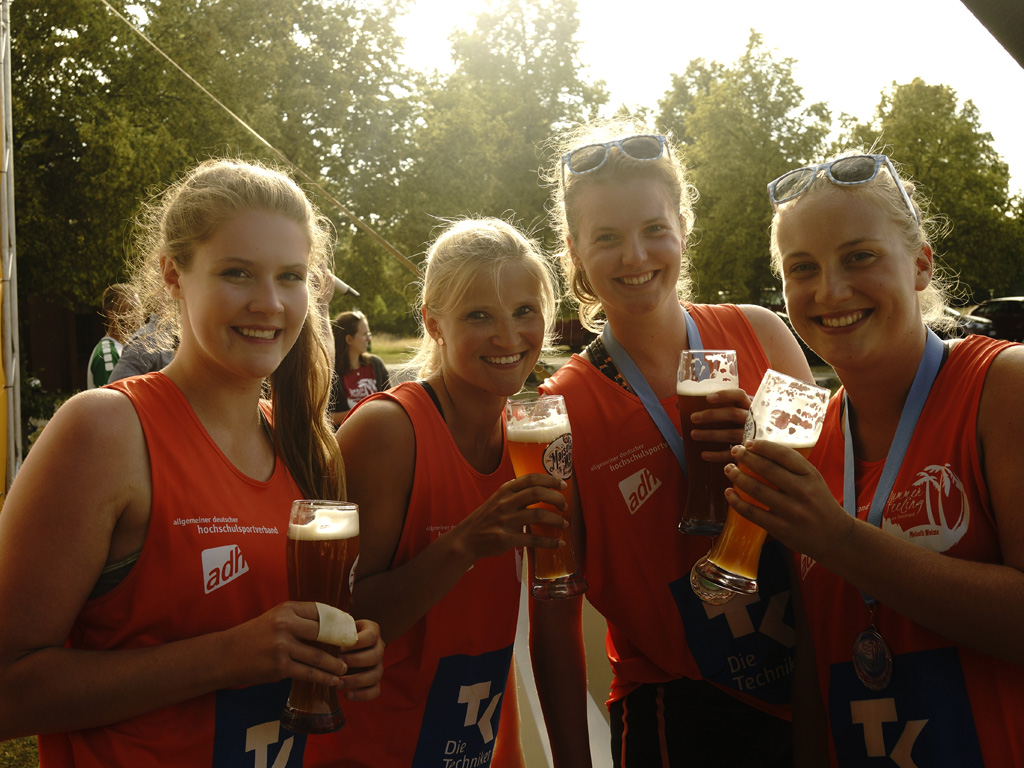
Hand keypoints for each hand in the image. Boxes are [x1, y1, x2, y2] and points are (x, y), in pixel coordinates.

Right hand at [223, 602, 347, 689]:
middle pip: (325, 632)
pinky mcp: (279, 666)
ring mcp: (282, 646)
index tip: (352, 627)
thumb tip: (331, 626)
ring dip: (335, 664)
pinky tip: (332, 681)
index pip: (322, 612)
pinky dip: (323, 678)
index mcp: (287, 609)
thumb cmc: (254, 636)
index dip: (339, 620)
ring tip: (345, 668)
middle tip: (355, 648)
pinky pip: (308, 673)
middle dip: (342, 642)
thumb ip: (299, 620)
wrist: (226, 655)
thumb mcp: (275, 618)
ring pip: (318, 656)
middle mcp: (286, 624)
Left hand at [339, 619, 383, 700]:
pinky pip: (375, 690)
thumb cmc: (335, 634)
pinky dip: (362, 695)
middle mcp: (379, 648)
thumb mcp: (336, 628)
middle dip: (355, 661)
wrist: (337, 647)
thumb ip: (333, 631)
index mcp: (372, 631)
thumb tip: (324, 638)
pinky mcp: (374, 681)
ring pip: (376, 675)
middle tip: (337, 664)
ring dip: (355, 680)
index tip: (340, 648)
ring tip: (337, 683)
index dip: (357, 643)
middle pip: (375, 656)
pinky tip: (346, 695)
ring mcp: (378, 665)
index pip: (371, 636)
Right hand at [452, 473, 567, 562]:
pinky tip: (559, 543)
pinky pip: (534, 539)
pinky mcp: (506, 539)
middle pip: (537, 493)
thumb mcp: (498, 499)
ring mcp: (505, 521)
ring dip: (556, 520)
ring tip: (564, 524)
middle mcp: (505, 503)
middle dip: (556, 498)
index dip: (550, 480)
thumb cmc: (487, 518)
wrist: (467, 539)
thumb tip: (542, 487)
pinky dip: (550, 542)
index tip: (563, 485)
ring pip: (539, 515)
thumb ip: (516, 493)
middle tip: (564, 506)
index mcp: (505, 490)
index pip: (531, 478)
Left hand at [689, 387, 750, 461]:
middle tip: (693, 418)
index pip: (739, 395)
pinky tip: (703, 455)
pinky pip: (732, 454)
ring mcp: (750, 436)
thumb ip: (706, 406)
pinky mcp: (747, 452)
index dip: (725, 395)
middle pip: (733, 414)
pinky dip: (717, 455)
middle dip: (712, 415)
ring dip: (711, 435)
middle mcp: (751, 420)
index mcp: (746, 405)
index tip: (708, 398)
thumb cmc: (734, 422)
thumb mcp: (726, 411)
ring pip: (732, 434)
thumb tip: (679, 403)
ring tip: (693, 434)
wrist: (755, 446)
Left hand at [723, 440, 853, 561]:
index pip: (783, 454)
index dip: (762, 446)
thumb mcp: (813, 480)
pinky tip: (728, 493)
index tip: (748, 443)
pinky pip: (752, 513)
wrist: (834, 537)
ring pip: (756, 489)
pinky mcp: (780, 529)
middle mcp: (802, 492)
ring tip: (728, 469)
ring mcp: (791, 511)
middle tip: (734, 452)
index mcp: (810, 475)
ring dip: (737, 477)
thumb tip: (761, 450)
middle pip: (766, 469)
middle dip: (745, 457)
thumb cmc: (819, 503)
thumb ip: (793, 467)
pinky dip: (737, 502)